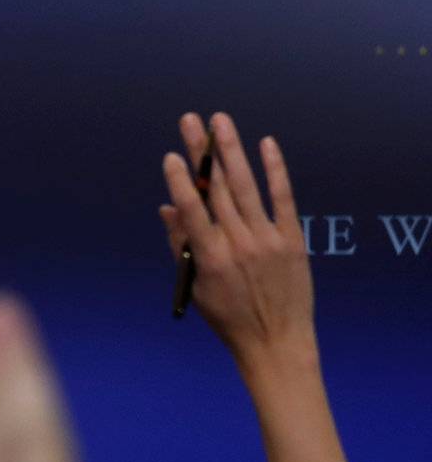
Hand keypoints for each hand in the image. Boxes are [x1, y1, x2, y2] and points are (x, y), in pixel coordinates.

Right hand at [160, 113, 314, 381]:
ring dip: (232, 151)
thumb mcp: (197, 287)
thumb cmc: (230, 318)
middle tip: (192, 120)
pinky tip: (265, 144)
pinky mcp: (292, 239)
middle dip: (202, 152)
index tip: (171, 155)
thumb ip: (183, 245)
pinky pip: (283, 197)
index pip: (192, 210)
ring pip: (245, 186)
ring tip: (220, 122)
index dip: (180, 181)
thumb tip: (168, 208)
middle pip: (215, 189)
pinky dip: (275, 170)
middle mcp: (238, 244)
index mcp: (210, 258)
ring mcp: (267, 239)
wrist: (275, 341)